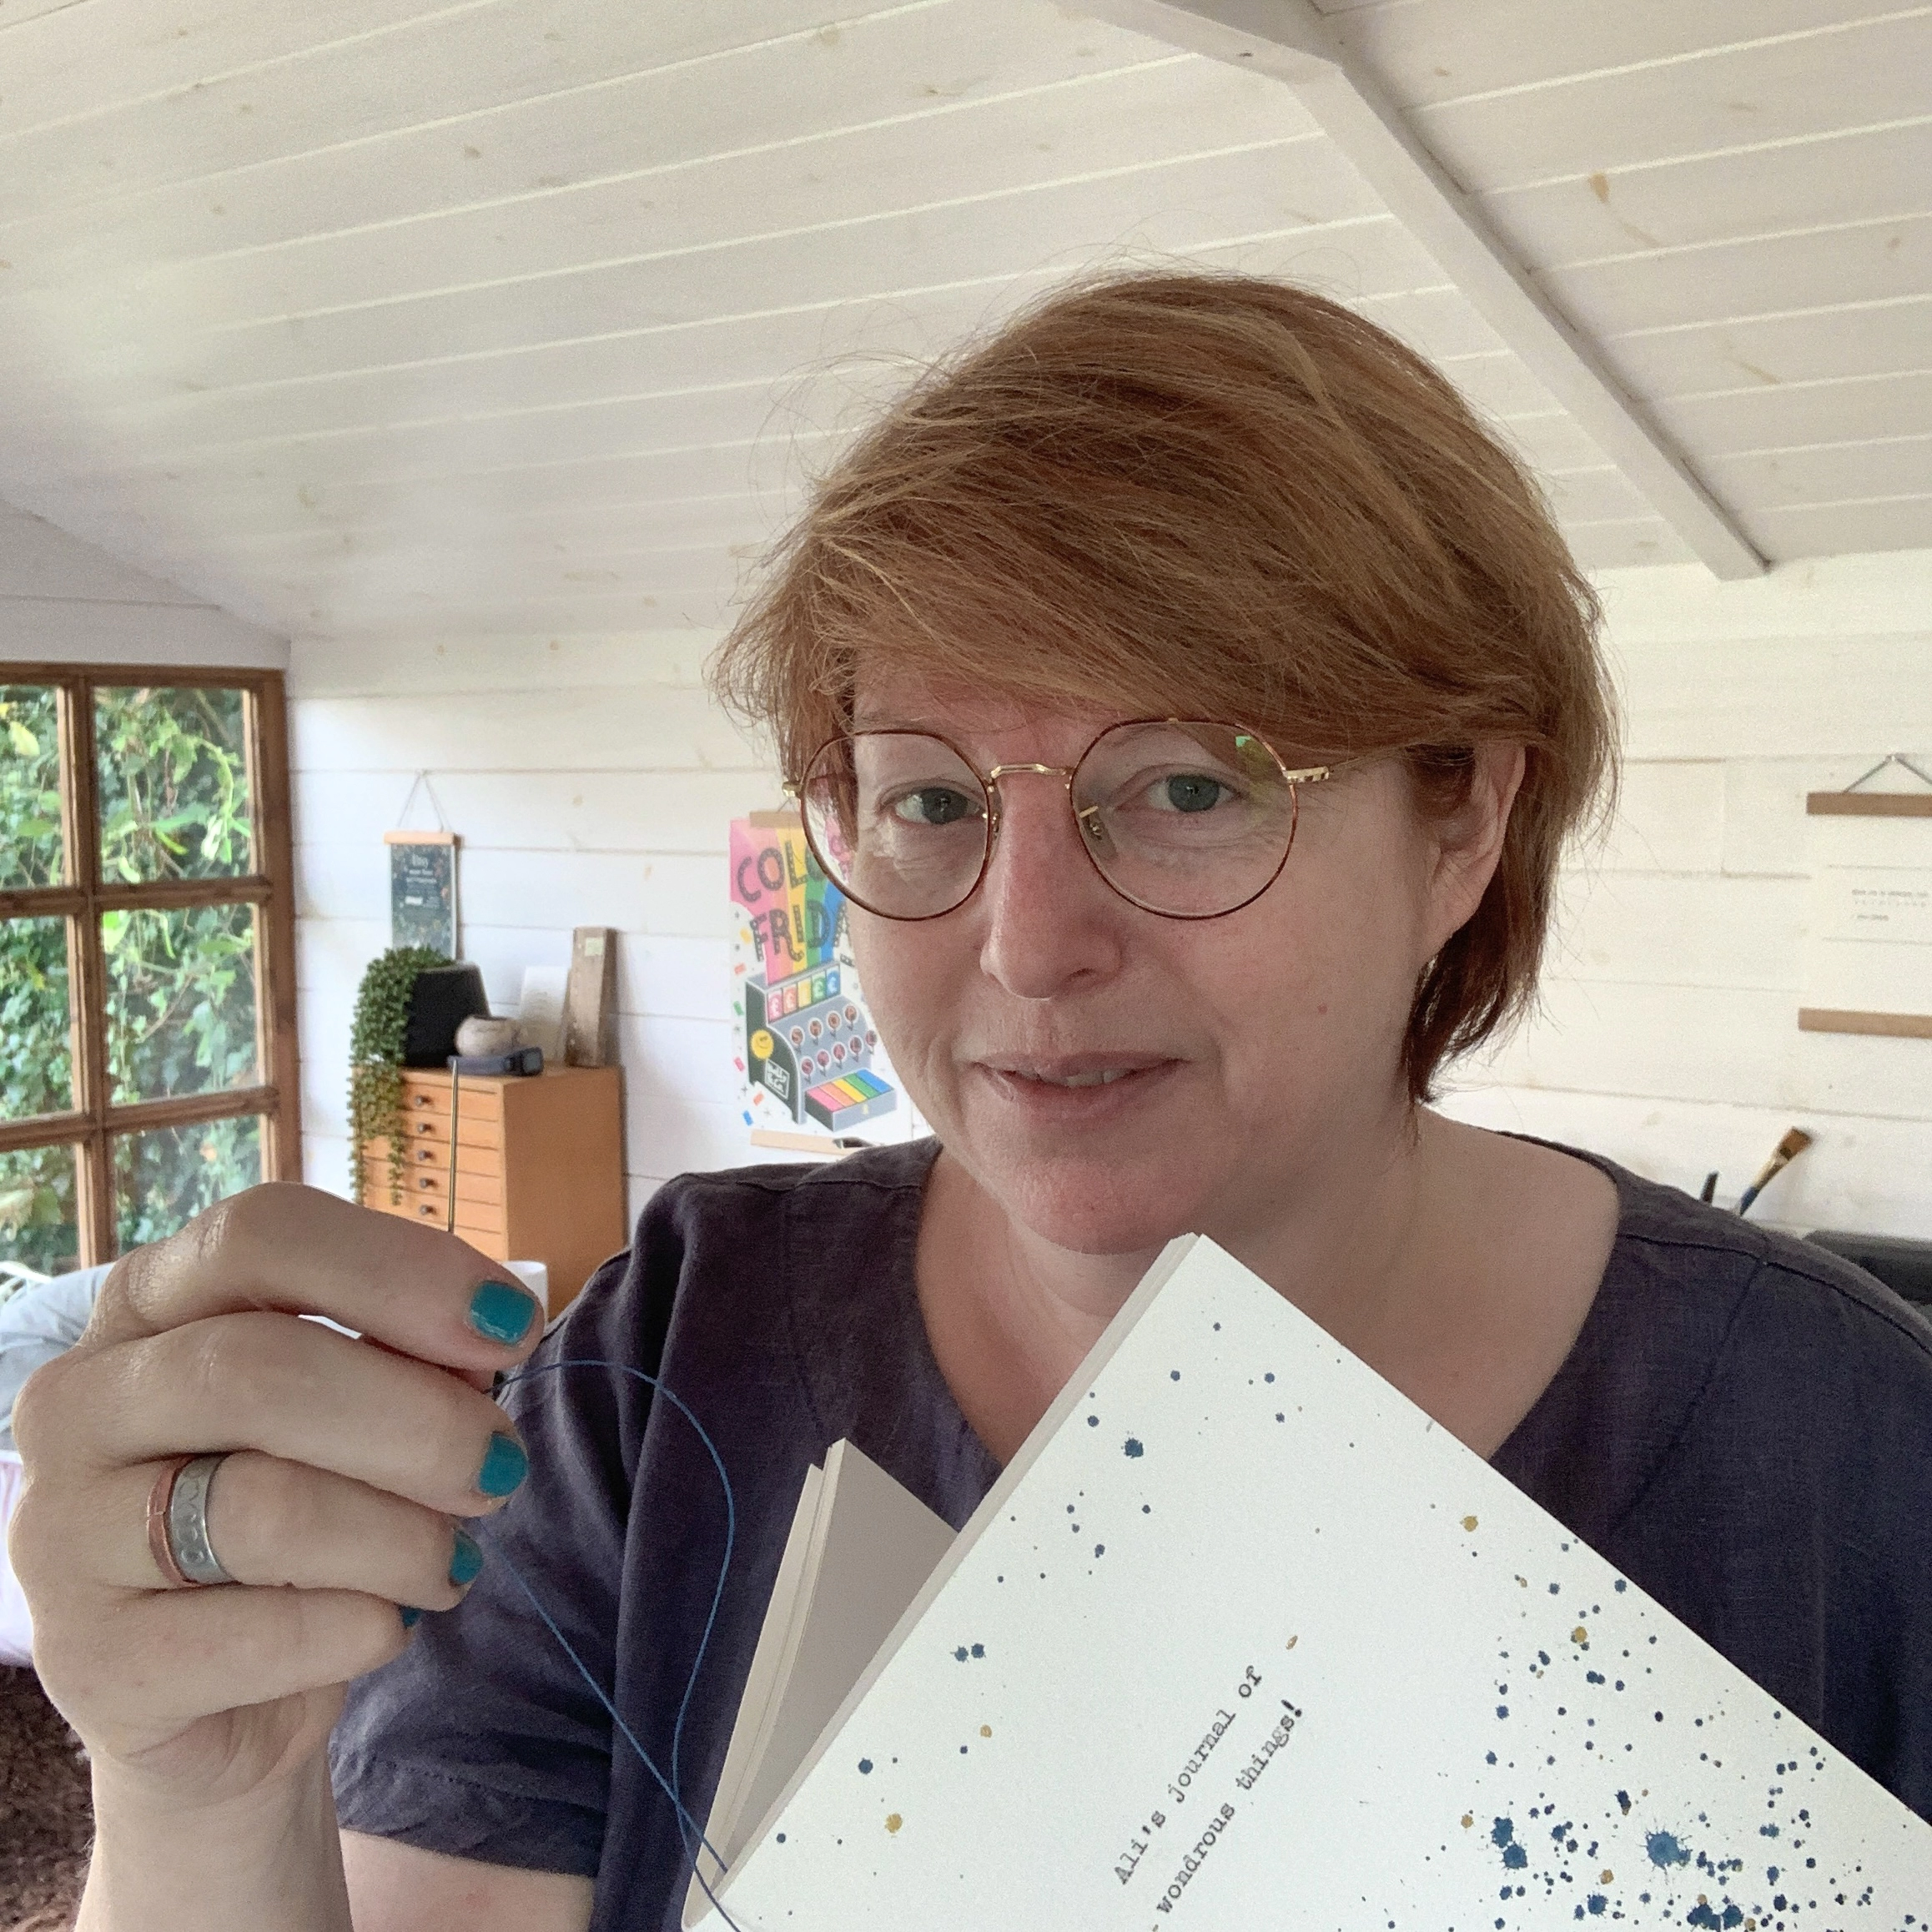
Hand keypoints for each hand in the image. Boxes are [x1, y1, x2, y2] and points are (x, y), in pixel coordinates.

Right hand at [10, 1182, 546, 1816]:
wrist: (228, 1699)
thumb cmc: (305, 1513)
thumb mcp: (357, 1409)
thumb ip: (411, 1357)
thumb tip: (487, 1341)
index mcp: (148, 1305)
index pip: (260, 1232)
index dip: (404, 1269)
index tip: (514, 1324)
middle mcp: (79, 1402)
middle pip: (259, 1370)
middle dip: (420, 1423)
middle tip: (500, 1468)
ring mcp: (62, 1534)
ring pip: (266, 1508)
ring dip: (403, 1538)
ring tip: (450, 1561)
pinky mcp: (91, 1663)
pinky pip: (264, 1633)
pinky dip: (363, 1629)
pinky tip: (384, 1625)